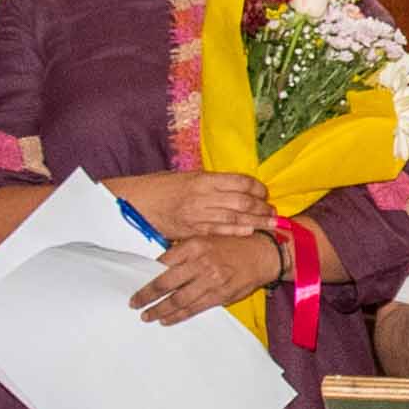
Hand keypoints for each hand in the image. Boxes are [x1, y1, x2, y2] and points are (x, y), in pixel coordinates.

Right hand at [122, 167, 270, 238]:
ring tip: (270, 223)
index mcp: (202, 178)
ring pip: (234, 217)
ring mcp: (198, 213)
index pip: (239, 181)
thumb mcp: (185, 177)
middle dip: (261, 206)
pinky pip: (218, 231)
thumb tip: (231, 186)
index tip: (264, 192)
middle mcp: (203, 195)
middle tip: (273, 211)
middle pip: (242, 200)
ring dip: (255, 220)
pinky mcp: (192, 230)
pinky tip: (250, 231)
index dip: (256, 187)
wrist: (135, 203)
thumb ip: (208, 182)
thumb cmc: (159, 188)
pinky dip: (236, 230)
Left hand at [136, 228, 286, 325]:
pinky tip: (167, 319)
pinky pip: (194, 308)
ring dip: (160, 309)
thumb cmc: (234, 244)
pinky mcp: (221, 294)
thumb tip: (162, 265)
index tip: (136, 283)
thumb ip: (185, 251)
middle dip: (147, 295)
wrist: (264, 253)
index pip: (163, 262)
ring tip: (147, 315)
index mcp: (194, 245)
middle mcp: (201, 262)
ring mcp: (211, 279)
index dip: (147, 275)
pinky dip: (178, 315)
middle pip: (166, 282)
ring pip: (178, 299)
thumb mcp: (207, 237)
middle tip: (134, 303)